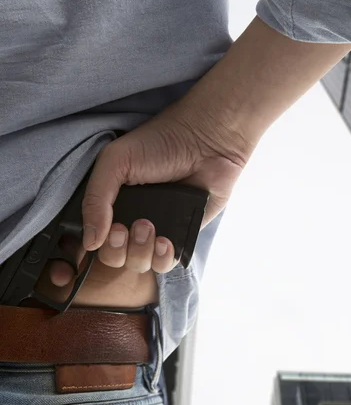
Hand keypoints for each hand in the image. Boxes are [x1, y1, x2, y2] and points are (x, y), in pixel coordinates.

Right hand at [48, 97, 245, 286]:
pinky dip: (163, 258)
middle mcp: (130, 220)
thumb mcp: (115, 161)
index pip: (92, 237)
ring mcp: (156, 231)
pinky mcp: (181, 237)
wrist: (206, 141)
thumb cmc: (159, 143)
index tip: (105, 233)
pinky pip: (166, 263)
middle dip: (116, 249)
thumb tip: (89, 242)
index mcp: (110, 203)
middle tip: (126, 228)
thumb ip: (95, 199)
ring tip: (149, 226)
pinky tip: (165, 241)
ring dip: (139, 252)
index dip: (93, 245)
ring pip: (138, 264)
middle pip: (112, 257)